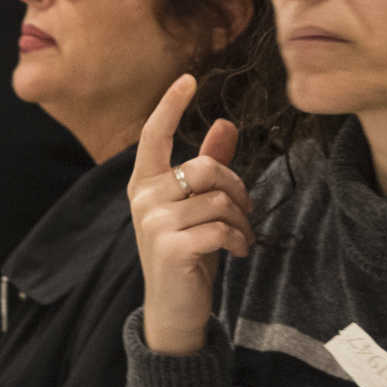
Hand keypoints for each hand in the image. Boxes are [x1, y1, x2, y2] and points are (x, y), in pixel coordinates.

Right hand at [128, 75, 249, 354]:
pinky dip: (238, 240)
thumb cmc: (186, 252)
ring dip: (242, 221)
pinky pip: (221, 227)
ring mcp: (154, 223)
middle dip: (237, 189)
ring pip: (219, 199)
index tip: (189, 78)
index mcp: (145, 184)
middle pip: (205, 168)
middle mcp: (142, 198)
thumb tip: (225, 124)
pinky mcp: (171, 246)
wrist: (174, 308)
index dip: (170, 105)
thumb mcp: (196, 207)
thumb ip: (207, 165)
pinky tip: (235, 252)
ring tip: (239, 239)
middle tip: (244, 213)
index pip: (153, 136)